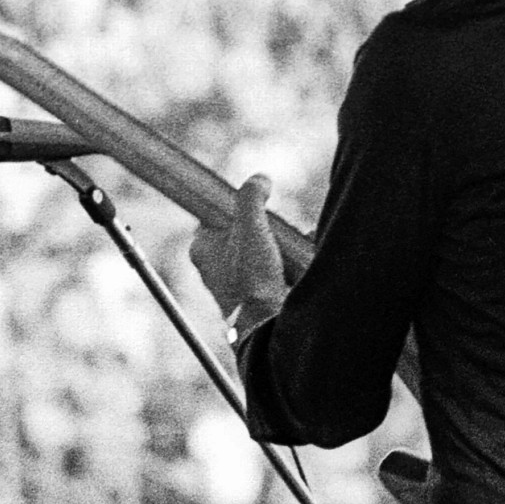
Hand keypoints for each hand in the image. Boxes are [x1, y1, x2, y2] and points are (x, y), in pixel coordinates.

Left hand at [189, 174, 285, 322]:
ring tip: (296, 244)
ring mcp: (234, 280)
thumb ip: (251, 197)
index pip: (216, 214)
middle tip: (280, 228)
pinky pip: (271, 268)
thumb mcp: (251, 226)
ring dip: (282, 244)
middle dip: (269, 226)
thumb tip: (260, 180)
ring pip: (261, 249)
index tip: (259, 205)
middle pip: (243, 230)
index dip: (239, 206)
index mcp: (202, 247)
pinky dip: (288, 262)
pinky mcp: (254, 294)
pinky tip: (302, 260)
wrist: (265, 324)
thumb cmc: (251, 277)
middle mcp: (214, 264)